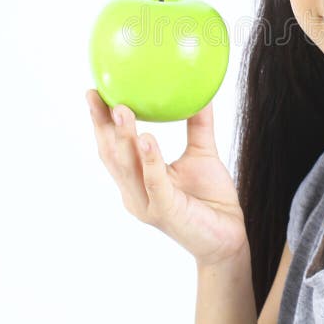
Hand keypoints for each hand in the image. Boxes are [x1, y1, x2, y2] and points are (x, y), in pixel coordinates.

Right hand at [86, 89, 248, 266]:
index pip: (112, 147)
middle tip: (96, 95)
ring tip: (120, 109)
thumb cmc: (212, 198)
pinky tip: (147, 138)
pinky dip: (150, 160)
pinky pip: (154, 182)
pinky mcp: (166, 212)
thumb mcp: (202, 152)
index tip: (93, 92)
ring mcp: (147, 204)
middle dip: (101, 125)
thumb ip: (198, 124)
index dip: (100, 122)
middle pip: (111, 156)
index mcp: (138, 179)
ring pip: (127, 167)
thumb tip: (199, 90)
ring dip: (122, 137)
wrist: (230, 235)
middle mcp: (135, 193)